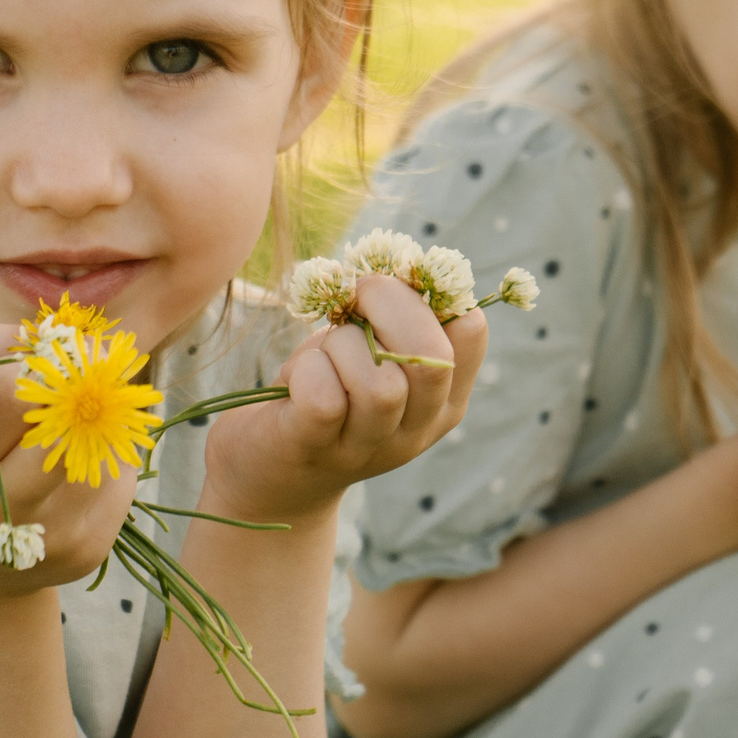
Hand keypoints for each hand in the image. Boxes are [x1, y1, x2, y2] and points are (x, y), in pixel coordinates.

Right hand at [0, 325, 140, 596]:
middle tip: (72, 359)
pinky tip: (79, 460)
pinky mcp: (86, 549)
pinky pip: (117, 474)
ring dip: (93, 413)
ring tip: (72, 412)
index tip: (28, 344)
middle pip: (53, 414)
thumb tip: (51, 333)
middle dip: (70, 375)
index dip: (19, 351)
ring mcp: (44, 535)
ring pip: (96, 439)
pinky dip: (105, 453)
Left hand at [201, 276, 485, 525]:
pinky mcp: (317, 449)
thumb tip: (402, 265)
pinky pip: (326, 401)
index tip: (389, 289)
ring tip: (323, 352)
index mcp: (443, 399)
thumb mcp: (368, 352)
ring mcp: (370, 447)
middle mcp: (417, 430)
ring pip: (379, 385)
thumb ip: (392, 319)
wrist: (268, 471)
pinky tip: (297, 377)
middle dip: (389, 306)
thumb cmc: (324, 392)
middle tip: (355, 295)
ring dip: (343, 346)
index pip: (470, 330)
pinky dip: (307, 371)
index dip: (428, 292)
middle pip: (431, 359)